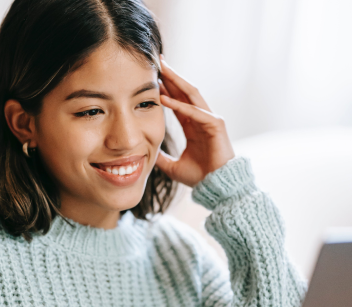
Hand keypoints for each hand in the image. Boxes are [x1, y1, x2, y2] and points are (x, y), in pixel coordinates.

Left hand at [156, 55, 234, 187]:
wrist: (217, 187)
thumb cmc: (200, 178)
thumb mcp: (173, 167)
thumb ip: (161, 159)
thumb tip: (147, 156)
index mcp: (193, 127)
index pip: (178, 101)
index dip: (166, 88)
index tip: (152, 77)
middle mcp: (202, 119)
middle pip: (185, 92)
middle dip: (171, 76)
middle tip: (158, 61)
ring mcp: (210, 120)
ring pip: (192, 95)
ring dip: (176, 81)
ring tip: (162, 69)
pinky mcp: (216, 126)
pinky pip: (195, 112)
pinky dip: (180, 105)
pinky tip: (165, 98)